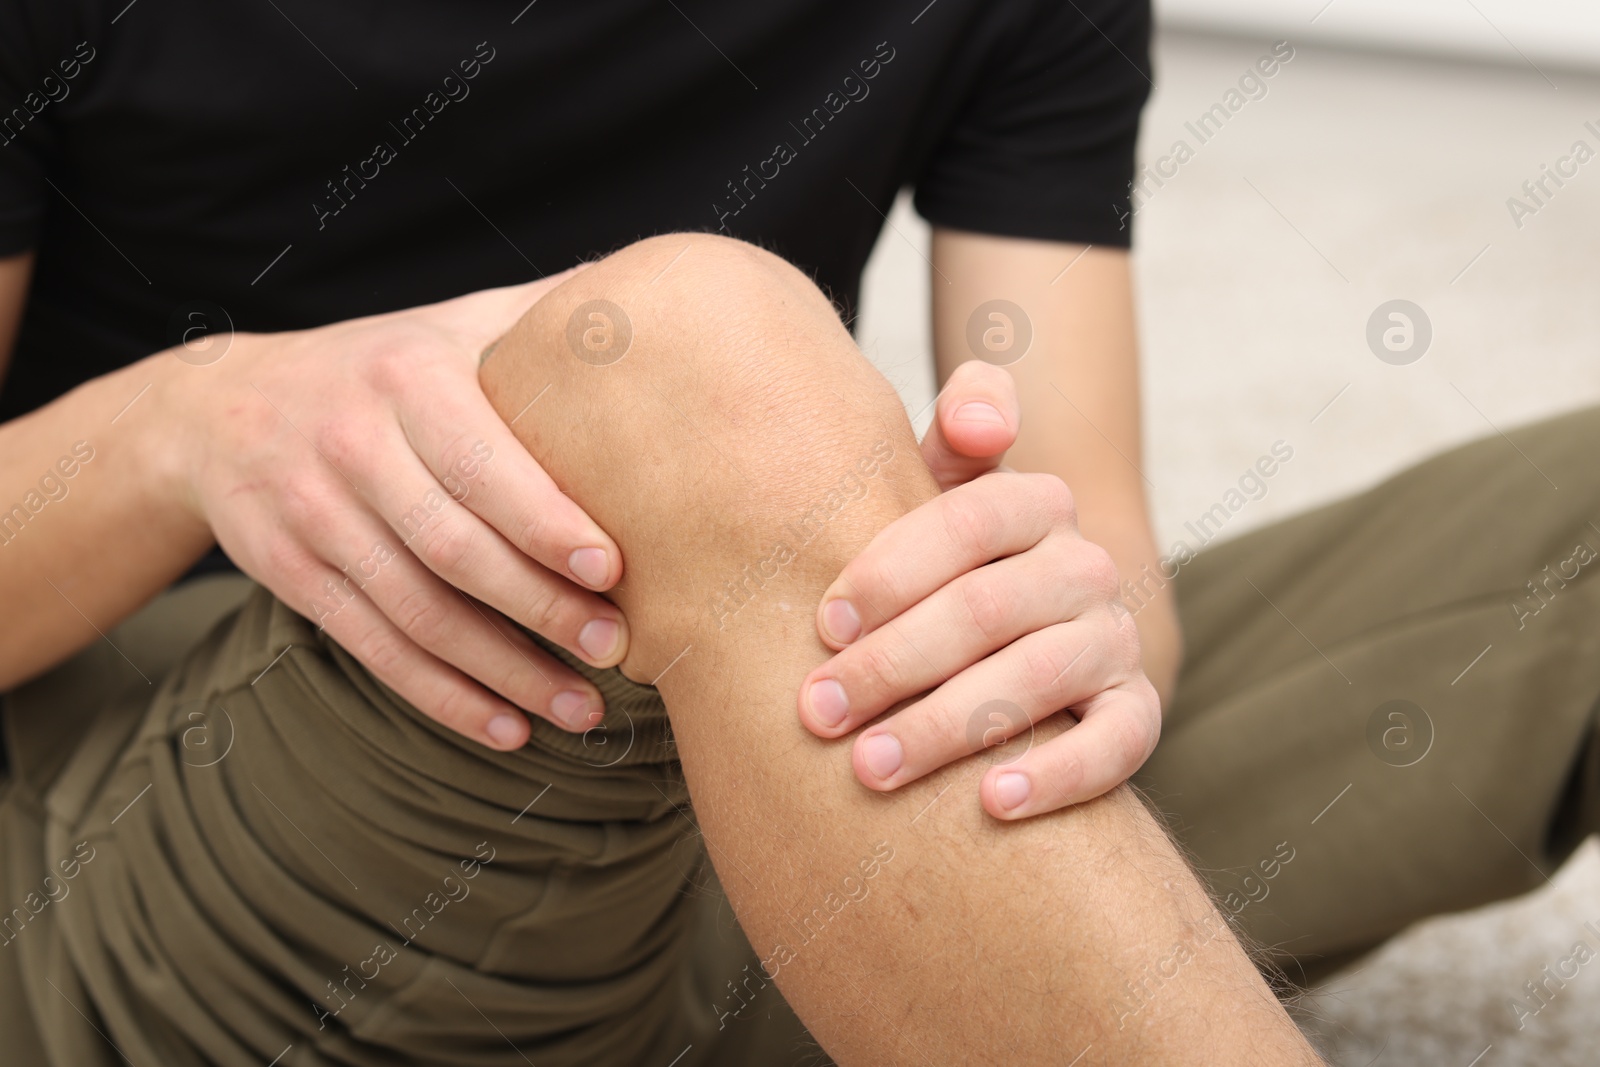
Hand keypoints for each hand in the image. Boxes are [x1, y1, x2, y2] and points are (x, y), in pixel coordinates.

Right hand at [164, 271, 626, 749]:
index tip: (614, 569)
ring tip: (582, 709)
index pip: (482, 461)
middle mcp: (352, 443)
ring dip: (503, 671)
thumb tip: (661, 293)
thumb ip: (542, 315)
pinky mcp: (290, 574)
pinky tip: (508, 728)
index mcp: (408, 375)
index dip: (545, 521)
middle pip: (451, 546)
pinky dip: (443, 696)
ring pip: (416, 611)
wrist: (219, 405)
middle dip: (538, 607)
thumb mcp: (451, 323)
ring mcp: (312, 514)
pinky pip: (374, 646)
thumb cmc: (384, 366)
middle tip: (616, 649)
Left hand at [798, 360, 1160, 817]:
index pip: (969, 520)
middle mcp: (1084, 565)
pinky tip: (992, 803)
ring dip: (947, 725)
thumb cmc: (942, 566)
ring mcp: (1115, 638)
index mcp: (1033, 502)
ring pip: (1037, 677)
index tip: (824, 625)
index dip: (893, 570)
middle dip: (893, 662)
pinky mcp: (1135, 710)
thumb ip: (956, 435)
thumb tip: (978, 420)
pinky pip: (1117, 744)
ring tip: (871, 768)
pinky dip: (1059, 774)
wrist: (1014, 635)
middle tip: (819, 713)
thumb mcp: (940, 488)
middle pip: (988, 606)